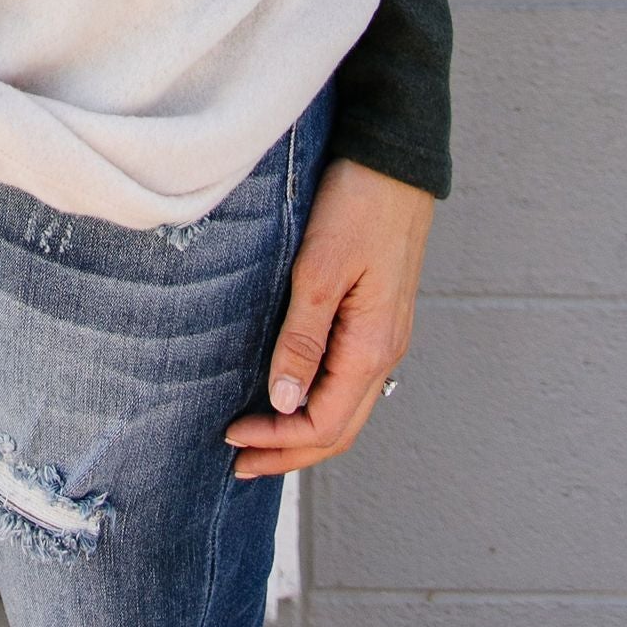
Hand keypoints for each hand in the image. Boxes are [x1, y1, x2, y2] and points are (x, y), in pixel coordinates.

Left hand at [224, 157, 433, 478]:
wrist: (394, 161)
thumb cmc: (357, 206)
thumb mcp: (321, 270)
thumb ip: (303, 338)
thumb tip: (284, 401)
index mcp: (373, 347)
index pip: (326, 424)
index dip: (279, 442)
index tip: (232, 441)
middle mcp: (385, 352)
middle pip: (340, 429)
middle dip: (290, 452)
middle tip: (239, 465)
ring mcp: (384, 336)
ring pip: (347, 408)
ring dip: (304, 432)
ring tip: (261, 441)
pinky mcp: (376, 318)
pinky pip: (348, 381)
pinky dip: (318, 402)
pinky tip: (290, 394)